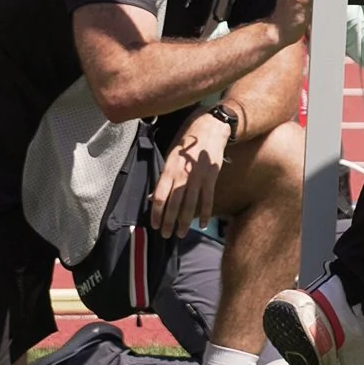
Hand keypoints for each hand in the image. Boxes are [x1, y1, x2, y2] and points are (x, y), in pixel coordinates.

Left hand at [149, 109, 229, 238]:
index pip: (159, 196)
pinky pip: (208, 200)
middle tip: (166, 235)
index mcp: (169, 170)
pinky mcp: (211, 178)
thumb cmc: (186, 143)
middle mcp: (182, 176)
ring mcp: (198, 178)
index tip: (154, 225)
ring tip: (181, 234)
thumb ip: (163, 178)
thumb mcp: (170, 156)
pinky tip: (203, 225)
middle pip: (173, 204)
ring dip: (185, 222)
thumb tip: (152, 197)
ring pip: (190, 205)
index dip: (156, 213)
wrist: (210, 129)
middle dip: (169, 222)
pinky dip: (206, 213)